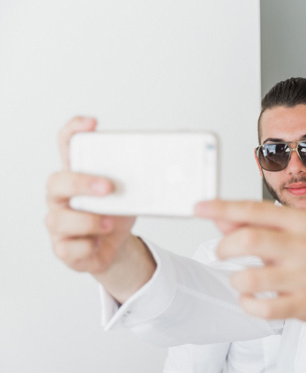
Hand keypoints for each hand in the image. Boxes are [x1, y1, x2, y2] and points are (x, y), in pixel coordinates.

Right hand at [45, 117, 151, 301]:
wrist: (115, 246)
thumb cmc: (119, 212)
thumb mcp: (134, 191)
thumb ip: (146, 175)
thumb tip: (182, 156)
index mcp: (78, 175)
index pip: (67, 145)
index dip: (74, 130)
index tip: (92, 123)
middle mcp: (62, 197)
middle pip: (56, 181)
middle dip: (81, 182)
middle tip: (109, 187)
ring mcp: (59, 223)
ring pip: (57, 219)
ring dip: (87, 221)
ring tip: (109, 223)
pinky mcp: (64, 249)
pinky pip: (67, 249)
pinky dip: (85, 247)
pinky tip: (99, 244)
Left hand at [195, 200, 305, 322]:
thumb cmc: (305, 256)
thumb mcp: (283, 233)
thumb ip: (250, 223)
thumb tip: (218, 215)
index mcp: (300, 222)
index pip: (255, 210)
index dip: (223, 207)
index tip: (199, 208)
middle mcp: (305, 246)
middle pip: (250, 240)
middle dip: (225, 247)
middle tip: (221, 253)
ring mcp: (305, 276)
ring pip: (250, 279)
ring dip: (236, 280)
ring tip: (241, 280)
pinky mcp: (303, 304)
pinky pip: (261, 308)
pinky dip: (247, 304)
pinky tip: (251, 299)